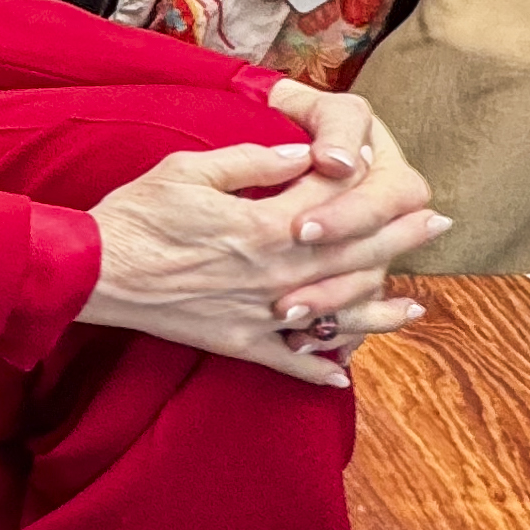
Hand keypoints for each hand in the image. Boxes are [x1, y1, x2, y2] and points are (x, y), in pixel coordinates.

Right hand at [77, 133, 445, 385]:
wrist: (91, 272)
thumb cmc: (135, 214)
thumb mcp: (189, 169)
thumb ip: (251, 161)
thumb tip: (303, 154)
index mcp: (264, 227)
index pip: (340, 211)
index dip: (381, 199)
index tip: (415, 188)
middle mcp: (272, 275)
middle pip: (352, 259)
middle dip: (400, 242)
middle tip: (439, 227)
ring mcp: (258, 315)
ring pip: (333, 316)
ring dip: (379, 312)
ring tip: (413, 307)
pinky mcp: (236, 342)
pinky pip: (287, 362)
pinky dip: (317, 370)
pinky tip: (343, 374)